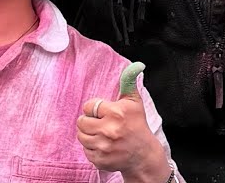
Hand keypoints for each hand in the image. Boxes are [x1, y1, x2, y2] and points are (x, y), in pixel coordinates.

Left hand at [76, 62, 171, 182]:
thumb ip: (129, 82)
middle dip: (89, 122)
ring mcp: (104, 146)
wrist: (143, 155)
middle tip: (100, 124)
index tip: (103, 113)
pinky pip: (85, 150)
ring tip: (101, 135)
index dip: (94, 109)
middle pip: (81, 122)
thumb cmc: (137, 125)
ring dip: (89, 135)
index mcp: (116, 113)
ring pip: (81, 136)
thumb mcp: (135, 102)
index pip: (89, 106)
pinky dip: (92, 149)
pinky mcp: (100, 160)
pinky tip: (103, 146)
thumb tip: (135, 65)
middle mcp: (109, 130)